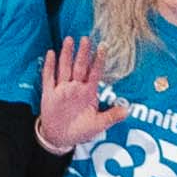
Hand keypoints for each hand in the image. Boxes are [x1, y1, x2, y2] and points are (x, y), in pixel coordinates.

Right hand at [35, 30, 109, 156]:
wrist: (60, 138)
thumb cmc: (80, 130)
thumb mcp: (97, 125)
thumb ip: (111, 117)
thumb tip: (128, 111)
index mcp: (88, 93)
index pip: (94, 73)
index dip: (98, 61)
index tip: (103, 47)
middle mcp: (75, 88)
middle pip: (79, 67)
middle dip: (83, 53)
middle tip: (86, 38)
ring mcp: (62, 90)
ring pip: (64, 68)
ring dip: (66, 55)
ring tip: (69, 40)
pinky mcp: (49, 94)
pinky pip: (49, 78)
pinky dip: (49, 66)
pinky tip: (50, 53)